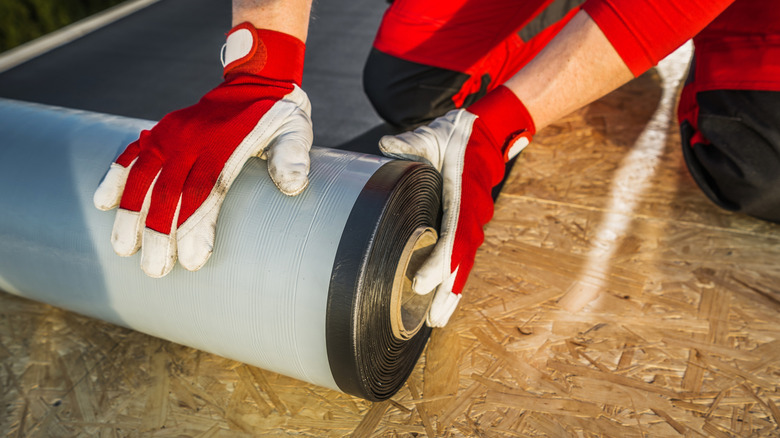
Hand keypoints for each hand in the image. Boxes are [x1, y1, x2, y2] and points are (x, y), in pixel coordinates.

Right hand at [93, 23, 311, 277]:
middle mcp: (194, 139)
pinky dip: (116, 175)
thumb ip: (293, 156)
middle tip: (154, 270)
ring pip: (143, 175)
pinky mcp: (163, 129)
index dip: (194, 226)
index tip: (190, 261)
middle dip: (158, 233)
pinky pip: (133, 152)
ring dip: (130, 213)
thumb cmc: (279, 115)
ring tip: (122, 249)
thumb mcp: (296, 131)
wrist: (256, 79)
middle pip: (169, 190)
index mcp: (226, 143)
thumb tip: (293, 185)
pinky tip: (103, 203)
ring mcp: (173, 133)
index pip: (204, 190)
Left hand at [379, 86, 533, 325]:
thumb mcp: (431, 135)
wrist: (484, 132)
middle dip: (448, 291)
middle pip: (461, 260)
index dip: (439, 262)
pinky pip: (463, 257)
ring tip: (439, 320)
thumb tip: (385, 146)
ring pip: (465, 264)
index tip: (422, 283)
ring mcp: (473, 221)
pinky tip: (445, 300)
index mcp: (462, 196)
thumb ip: (410, 143)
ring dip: (454, 293)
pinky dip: (456, 279)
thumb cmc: (455, 135)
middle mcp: (471, 214)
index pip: (452, 235)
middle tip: (434, 319)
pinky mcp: (468, 224)